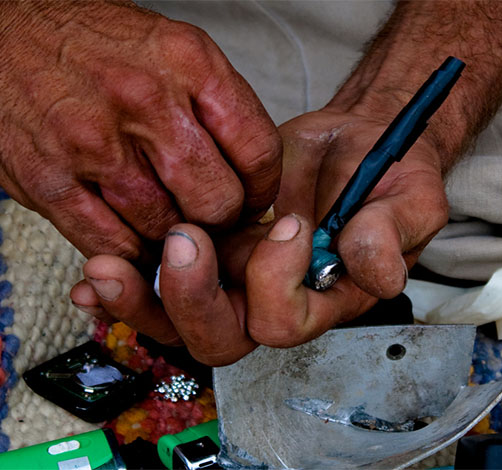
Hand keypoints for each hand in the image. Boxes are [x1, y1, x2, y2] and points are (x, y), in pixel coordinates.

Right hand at [0, 1, 280, 263]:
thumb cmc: (82, 38)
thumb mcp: (166, 44)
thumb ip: (212, 104)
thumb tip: (248, 171)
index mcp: (187, 62)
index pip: (259, 151)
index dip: (262, 190)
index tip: (251, 199)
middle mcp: (146, 102)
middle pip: (217, 201)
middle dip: (219, 223)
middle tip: (208, 221)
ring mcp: (94, 145)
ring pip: (166, 230)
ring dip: (171, 240)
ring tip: (164, 226)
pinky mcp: (48, 182)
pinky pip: (112, 245)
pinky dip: (128, 254)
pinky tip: (129, 236)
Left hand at [70, 108, 448, 364]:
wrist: (352, 143)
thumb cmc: (385, 174)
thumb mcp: (409, 200)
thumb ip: (392, 234)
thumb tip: (371, 269)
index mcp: (322, 299)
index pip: (282, 324)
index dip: (276, 282)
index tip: (292, 223)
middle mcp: (271, 300)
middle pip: (219, 337)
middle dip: (191, 300)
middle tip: (183, 241)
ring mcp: (232, 277)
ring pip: (176, 319)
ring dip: (139, 298)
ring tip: (107, 267)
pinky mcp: (204, 249)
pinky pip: (155, 280)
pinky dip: (122, 281)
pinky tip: (92, 274)